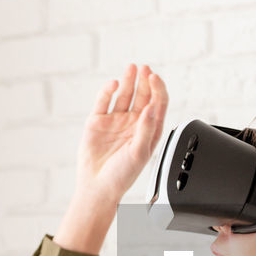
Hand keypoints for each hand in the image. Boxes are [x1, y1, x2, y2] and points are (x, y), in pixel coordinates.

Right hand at [74, 63, 168, 204]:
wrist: (97, 186)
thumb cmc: (122, 175)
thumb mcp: (140, 153)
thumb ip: (146, 130)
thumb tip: (151, 108)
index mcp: (149, 130)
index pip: (157, 104)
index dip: (158, 89)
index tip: (155, 78)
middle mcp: (133, 123)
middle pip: (142, 96)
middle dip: (145, 81)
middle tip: (145, 69)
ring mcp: (116, 120)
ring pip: (124, 95)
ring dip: (129, 81)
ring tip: (132, 68)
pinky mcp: (98, 121)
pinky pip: (104, 101)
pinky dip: (108, 91)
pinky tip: (113, 84)